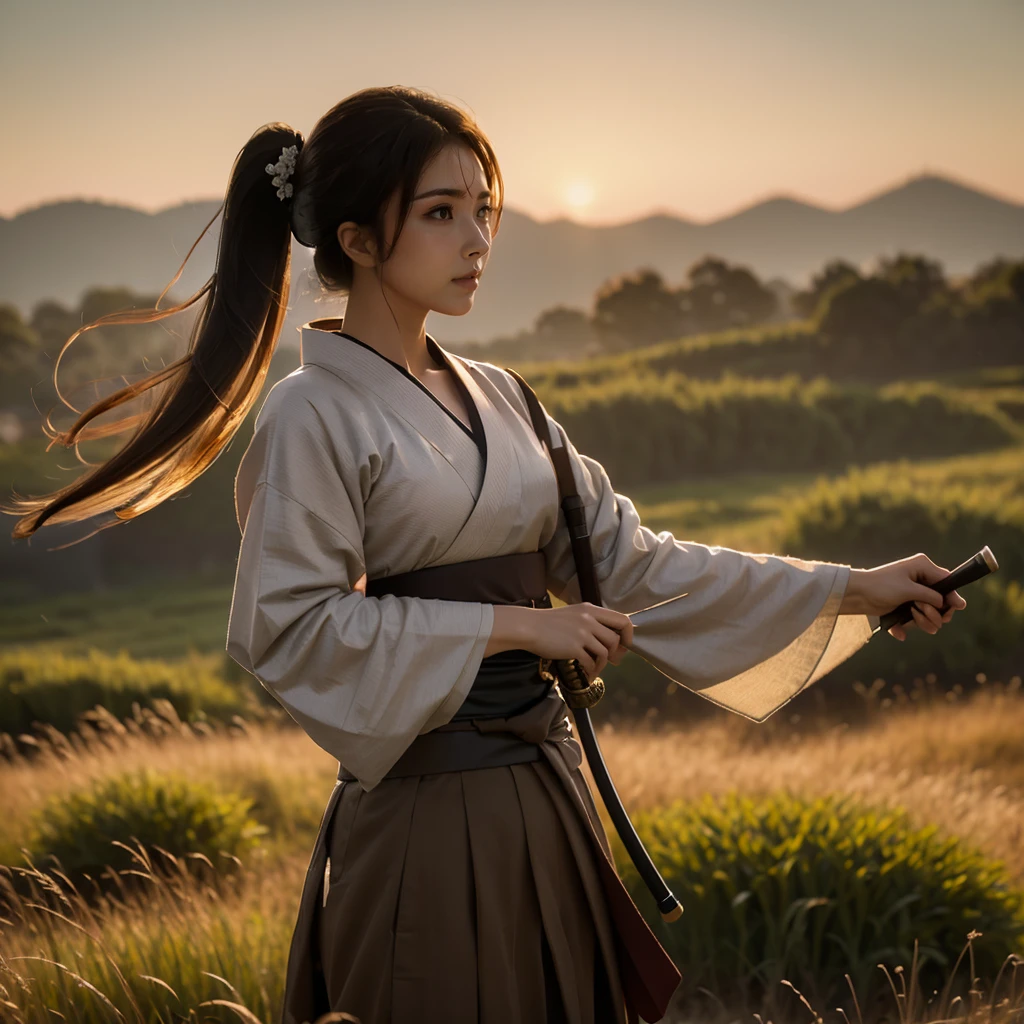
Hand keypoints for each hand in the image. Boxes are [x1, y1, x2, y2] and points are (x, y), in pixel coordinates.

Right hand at [530, 602, 632, 679]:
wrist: (528, 627)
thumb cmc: (548, 622)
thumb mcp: (573, 614)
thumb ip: (590, 621)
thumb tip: (606, 637)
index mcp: (590, 610)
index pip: (622, 619)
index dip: (628, 634)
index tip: (623, 644)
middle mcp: (589, 619)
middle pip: (615, 639)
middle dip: (617, 653)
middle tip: (614, 661)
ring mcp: (582, 633)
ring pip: (605, 652)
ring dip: (602, 664)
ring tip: (595, 669)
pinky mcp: (573, 647)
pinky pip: (590, 662)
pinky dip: (591, 670)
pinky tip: (587, 674)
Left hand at [851, 554, 966, 640]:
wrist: (856, 595)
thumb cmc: (880, 586)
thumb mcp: (909, 590)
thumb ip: (931, 596)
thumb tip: (949, 603)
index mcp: (923, 567)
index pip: (947, 582)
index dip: (952, 597)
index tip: (955, 608)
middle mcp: (920, 579)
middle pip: (941, 602)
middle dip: (934, 613)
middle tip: (922, 613)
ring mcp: (913, 593)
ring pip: (930, 614)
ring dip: (923, 621)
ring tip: (910, 618)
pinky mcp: (904, 605)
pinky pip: (914, 620)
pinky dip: (907, 626)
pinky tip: (898, 631)